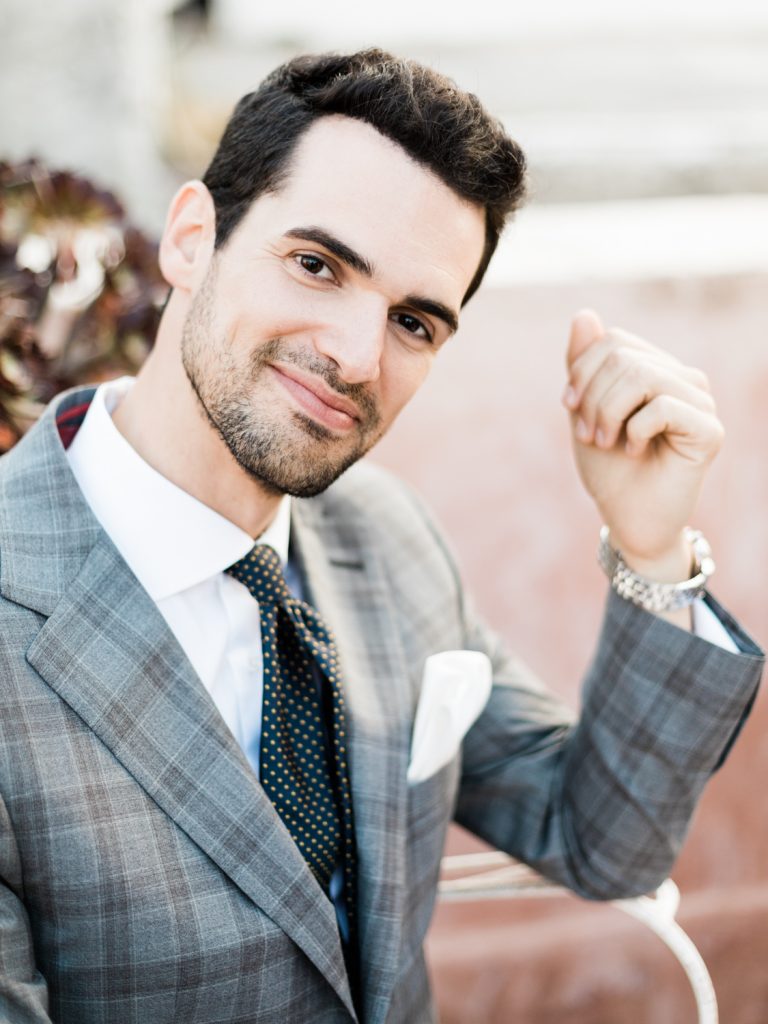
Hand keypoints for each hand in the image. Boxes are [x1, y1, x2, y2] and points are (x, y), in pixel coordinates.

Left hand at [563, 310, 722, 579]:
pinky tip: (634, 451)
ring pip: (643, 376)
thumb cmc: (609, 470)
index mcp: (656, 370)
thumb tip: (584, 314)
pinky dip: (635, 430)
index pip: (614, 340)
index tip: (569, 407)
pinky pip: (663, 407)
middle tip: (589, 435)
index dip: (582, 370)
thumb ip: (584, 366)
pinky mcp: (710, 431)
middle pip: (624, 356)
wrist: (628, 521)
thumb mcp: (585, 412)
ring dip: (608, 413)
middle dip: (592, 397)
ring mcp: (702, 403)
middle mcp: (684, 380)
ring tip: (606, 442)